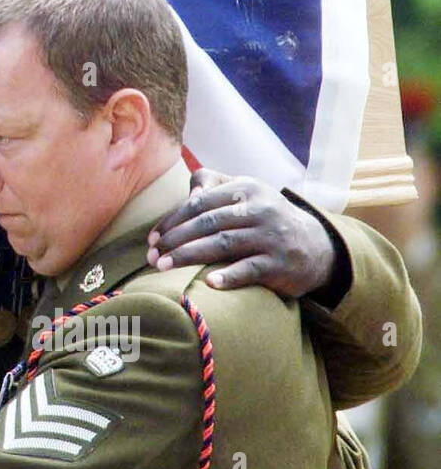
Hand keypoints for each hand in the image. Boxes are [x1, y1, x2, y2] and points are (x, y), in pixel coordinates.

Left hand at [147, 167, 334, 296]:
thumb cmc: (264, 217)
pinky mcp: (282, 263)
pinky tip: (208, 283)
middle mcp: (261, 209)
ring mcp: (273, 236)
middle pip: (208, 223)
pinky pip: (251, 269)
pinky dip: (229, 276)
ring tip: (164, 267)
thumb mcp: (245, 193)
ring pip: (224, 244)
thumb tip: (188, 193)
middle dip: (175, 240)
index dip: (172, 220)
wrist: (316, 245)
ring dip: (189, 256)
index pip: (199, 203)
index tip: (152, 238)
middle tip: (152, 256)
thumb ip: (213, 185)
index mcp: (247, 188)